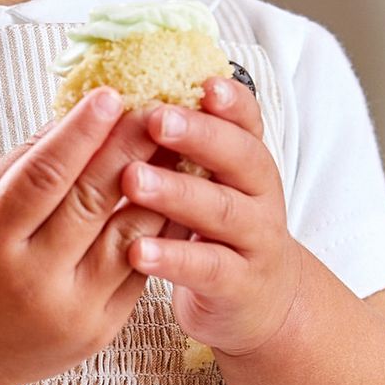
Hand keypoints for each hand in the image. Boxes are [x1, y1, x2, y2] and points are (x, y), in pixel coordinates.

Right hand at [0, 88, 174, 384]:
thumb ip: (18, 166)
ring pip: (130, 236)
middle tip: (157, 108)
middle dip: (129, 149)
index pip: (44, 177)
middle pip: (92, 202)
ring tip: (174, 147)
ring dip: (158, 187)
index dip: (80, 134)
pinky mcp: (100, 331)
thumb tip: (72, 116)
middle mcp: (34, 281)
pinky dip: (160, 229)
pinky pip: (141, 270)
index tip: (109, 95)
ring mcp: (72, 311)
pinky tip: (174, 195)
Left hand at [118, 73, 304, 358]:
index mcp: (248, 161)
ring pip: (222, 211)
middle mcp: (259, 194)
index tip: (202, 81)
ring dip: (177, 192)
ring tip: (132, 179)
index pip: (247, 122)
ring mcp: (255, 240)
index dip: (230, 101)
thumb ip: (183, 146)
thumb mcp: (211, 183)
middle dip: (199, 135)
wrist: (263, 302)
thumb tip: (121, 96)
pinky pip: (208, 268)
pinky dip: (174, 258)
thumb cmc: (218, 232)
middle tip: (156, 119)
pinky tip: (137, 251)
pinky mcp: (240, 284)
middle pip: (239, 157)